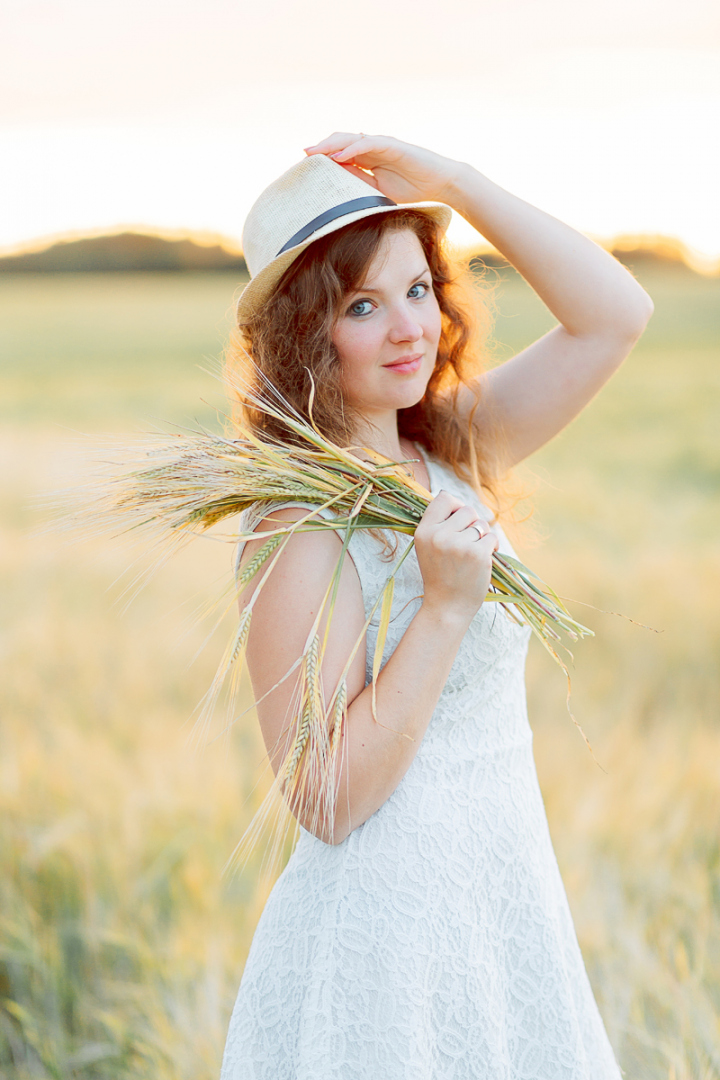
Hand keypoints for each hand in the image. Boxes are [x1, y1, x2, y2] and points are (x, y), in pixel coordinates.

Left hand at [303, 132, 465, 206]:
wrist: (440, 184)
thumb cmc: (412, 189)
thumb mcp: (379, 192)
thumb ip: (359, 185)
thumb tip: (335, 188)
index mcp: (368, 160)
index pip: (340, 155)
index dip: (322, 159)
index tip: (304, 167)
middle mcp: (372, 149)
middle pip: (340, 143)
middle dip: (321, 148)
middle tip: (303, 156)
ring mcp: (381, 145)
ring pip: (350, 139)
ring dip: (331, 144)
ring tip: (314, 152)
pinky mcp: (392, 145)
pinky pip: (368, 143)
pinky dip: (352, 148)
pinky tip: (339, 155)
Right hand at [413, 490, 497, 622]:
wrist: (447, 607)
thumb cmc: (440, 576)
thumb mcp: (428, 548)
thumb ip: (439, 525)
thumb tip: (457, 501)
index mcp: (424, 532)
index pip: (443, 498)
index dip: (456, 505)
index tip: (459, 519)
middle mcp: (439, 536)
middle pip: (467, 509)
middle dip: (473, 523)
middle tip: (469, 541)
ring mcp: (459, 545)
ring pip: (481, 524)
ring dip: (483, 536)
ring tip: (474, 552)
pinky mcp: (478, 554)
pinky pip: (492, 537)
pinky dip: (492, 546)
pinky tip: (485, 558)